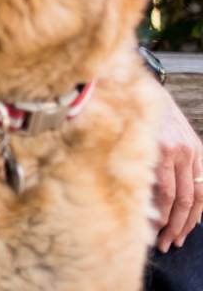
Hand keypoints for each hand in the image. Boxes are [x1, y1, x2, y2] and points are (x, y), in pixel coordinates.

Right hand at [153, 87, 202, 251]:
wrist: (131, 83)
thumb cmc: (144, 112)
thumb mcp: (168, 135)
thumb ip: (172, 162)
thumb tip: (166, 198)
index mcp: (196, 151)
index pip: (202, 194)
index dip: (194, 219)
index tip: (182, 234)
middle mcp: (190, 152)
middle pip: (192, 200)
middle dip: (182, 226)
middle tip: (172, 243)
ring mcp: (177, 151)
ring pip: (179, 198)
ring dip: (170, 223)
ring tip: (161, 239)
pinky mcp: (160, 149)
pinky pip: (162, 187)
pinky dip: (158, 208)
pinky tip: (151, 220)